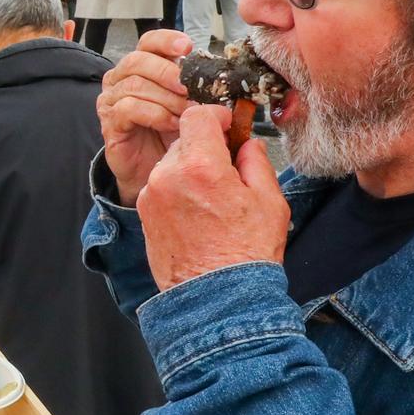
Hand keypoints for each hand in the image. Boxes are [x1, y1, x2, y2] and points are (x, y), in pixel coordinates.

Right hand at [97, 29, 195, 203]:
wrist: (156, 171)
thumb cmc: (172, 134)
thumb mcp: (188, 105)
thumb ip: (197, 88)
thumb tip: (221, 78)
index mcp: (140, 67)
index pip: (147, 42)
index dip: (166, 41)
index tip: (187, 47)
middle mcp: (120, 79)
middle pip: (137, 60)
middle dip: (168, 72)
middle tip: (190, 89)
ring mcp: (111, 101)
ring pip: (135, 85)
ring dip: (166, 98)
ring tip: (186, 113)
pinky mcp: (109, 123)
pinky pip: (129, 108)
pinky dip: (155, 114)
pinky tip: (171, 125)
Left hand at [137, 104, 289, 290]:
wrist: (218, 299)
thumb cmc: (247, 252)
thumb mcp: (269, 201)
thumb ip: (255, 162)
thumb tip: (247, 143)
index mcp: (200, 166)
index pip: (197, 115)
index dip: (216, 116)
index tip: (229, 126)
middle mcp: (167, 175)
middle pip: (185, 140)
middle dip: (206, 147)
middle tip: (229, 169)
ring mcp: (151, 195)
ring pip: (171, 163)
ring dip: (191, 169)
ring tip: (214, 198)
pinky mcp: (144, 213)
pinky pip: (161, 187)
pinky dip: (178, 189)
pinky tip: (198, 212)